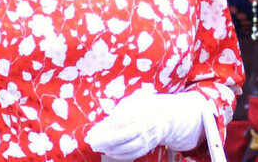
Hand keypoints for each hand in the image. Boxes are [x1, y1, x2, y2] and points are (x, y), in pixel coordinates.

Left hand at [87, 90, 208, 159]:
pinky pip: (130, 155)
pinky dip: (118, 154)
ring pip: (123, 149)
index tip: (93, 131)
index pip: (117, 123)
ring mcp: (145, 140)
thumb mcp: (132, 102)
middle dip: (102, 141)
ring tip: (98, 145)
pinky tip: (110, 151)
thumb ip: (119, 111)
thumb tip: (104, 124)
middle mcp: (143, 128)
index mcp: (139, 113)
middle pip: (119, 138)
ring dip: (108, 148)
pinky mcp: (145, 148)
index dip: (102, 129)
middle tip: (91, 140)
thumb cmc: (147, 108)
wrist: (165, 117)